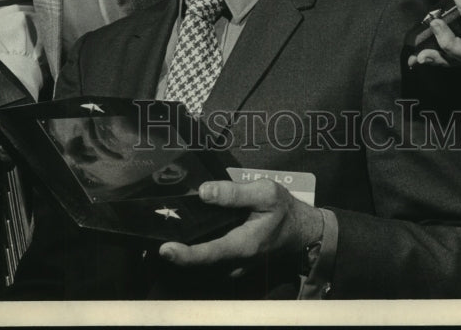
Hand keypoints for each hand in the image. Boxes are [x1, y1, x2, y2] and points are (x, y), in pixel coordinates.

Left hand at [159, 179, 321, 273]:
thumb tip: (204, 192)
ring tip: (169, 235)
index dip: (185, 255)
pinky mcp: (233, 266)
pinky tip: (188, 237)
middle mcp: (236, 263)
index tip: (165, 249)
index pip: (209, 254)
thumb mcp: (265, 192)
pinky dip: (196, 254)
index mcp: (243, 245)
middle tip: (159, 237)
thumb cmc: (283, 209)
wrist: (301, 231)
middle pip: (200, 265)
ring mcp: (235, 268)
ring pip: (203, 268)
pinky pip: (210, 264)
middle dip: (178, 255)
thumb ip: (234, 193)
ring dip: (186, 256)